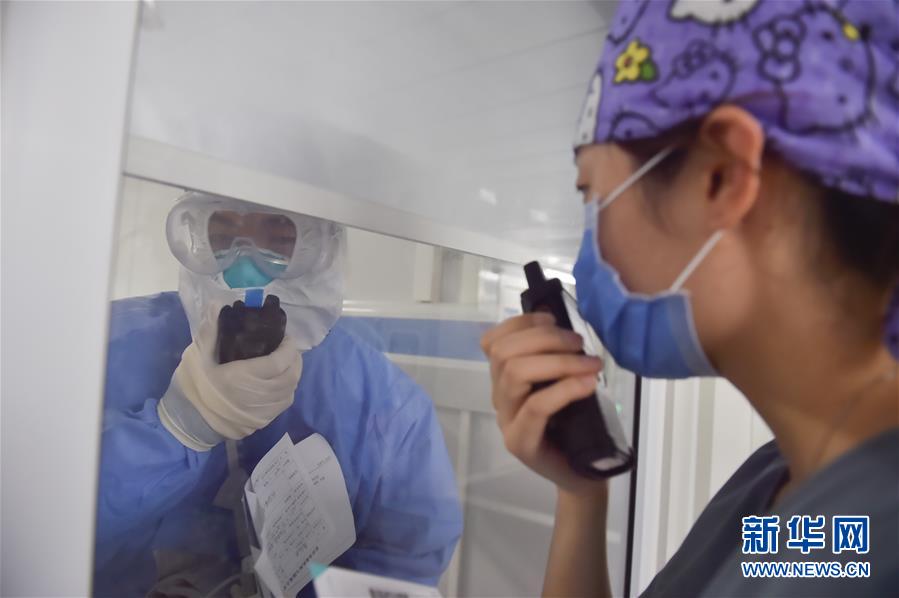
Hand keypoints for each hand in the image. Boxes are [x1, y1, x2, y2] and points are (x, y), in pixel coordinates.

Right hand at [158, 309, 301, 450]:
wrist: (190, 420)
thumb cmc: (194, 384)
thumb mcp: (198, 355)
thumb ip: (211, 330)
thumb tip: (218, 303)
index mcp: (244, 377)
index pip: (280, 362)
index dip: (288, 348)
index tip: (285, 337)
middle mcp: (258, 396)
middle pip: (291, 376)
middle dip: (294, 358)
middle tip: (287, 347)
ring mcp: (263, 411)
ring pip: (291, 389)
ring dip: (293, 373)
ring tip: (285, 361)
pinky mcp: (264, 420)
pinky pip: (285, 402)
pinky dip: (288, 388)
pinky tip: (280, 380)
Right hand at [481, 312, 606, 496]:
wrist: (583, 473)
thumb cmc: (575, 423)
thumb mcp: (564, 381)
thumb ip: (557, 358)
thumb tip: (568, 325)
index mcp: (504, 378)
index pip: (493, 341)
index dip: (522, 323)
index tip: (554, 319)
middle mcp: (499, 396)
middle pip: (504, 352)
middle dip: (545, 338)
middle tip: (581, 343)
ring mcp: (506, 420)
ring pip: (515, 373)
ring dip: (558, 361)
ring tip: (590, 364)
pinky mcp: (521, 442)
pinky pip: (536, 406)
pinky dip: (565, 388)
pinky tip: (588, 385)